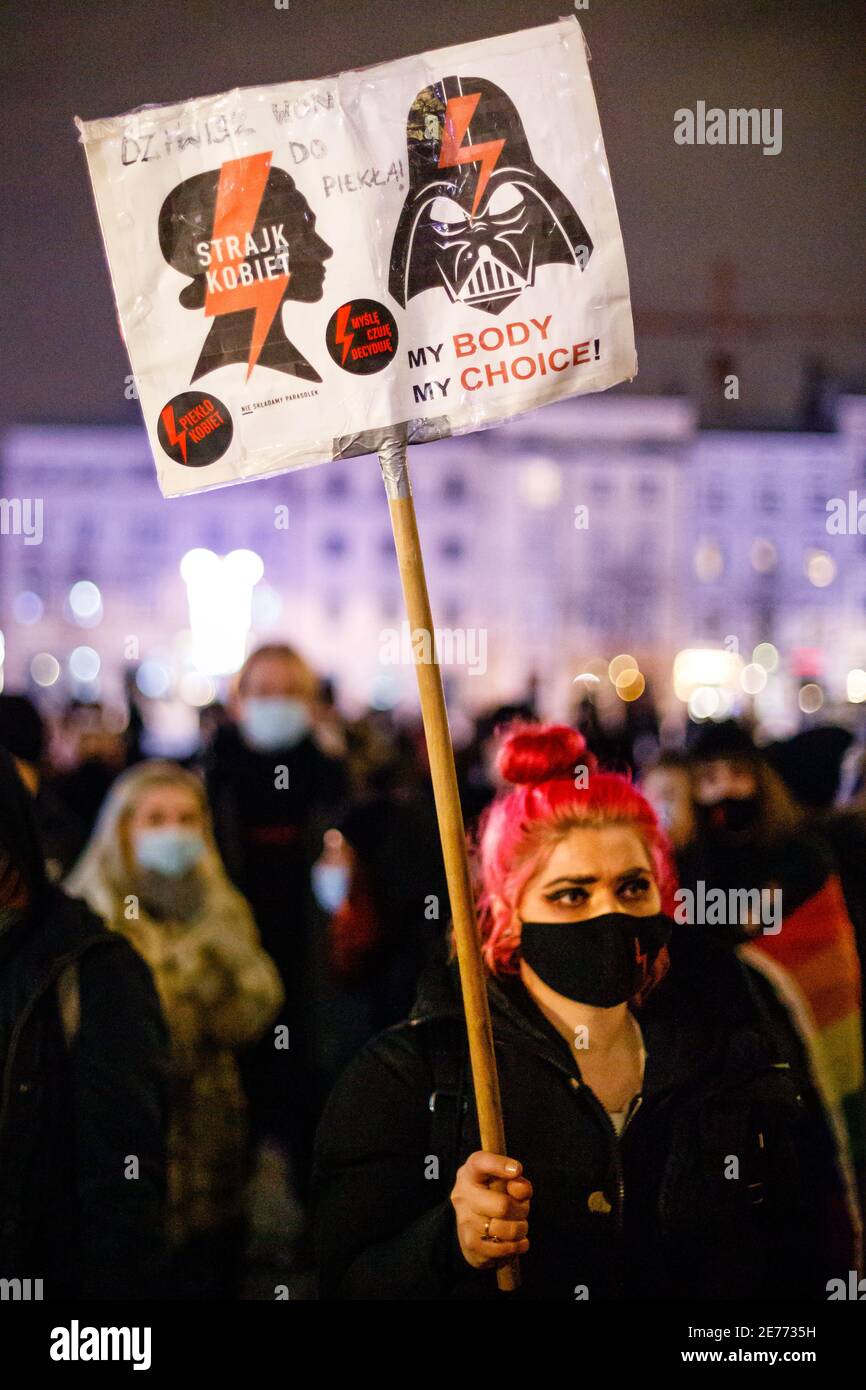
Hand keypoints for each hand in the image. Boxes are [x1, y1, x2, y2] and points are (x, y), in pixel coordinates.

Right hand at [450, 1151, 531, 1268]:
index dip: (499, 1164)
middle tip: (522, 1210)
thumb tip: (521, 1190)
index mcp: (470, 1173)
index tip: (517, 1169)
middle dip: (521, 1210)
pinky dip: (517, 1246)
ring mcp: (464, 1223)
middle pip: (502, 1205)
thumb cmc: (495, 1196)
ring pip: (506, 1230)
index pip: (480, 1163)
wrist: (475, 1224)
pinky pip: (503, 1250)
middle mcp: (462, 1196)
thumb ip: (517, 1182)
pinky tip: (517, 1241)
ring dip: (521, 1229)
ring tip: (519, 1226)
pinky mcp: (470, 1247)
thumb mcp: (506, 1183)